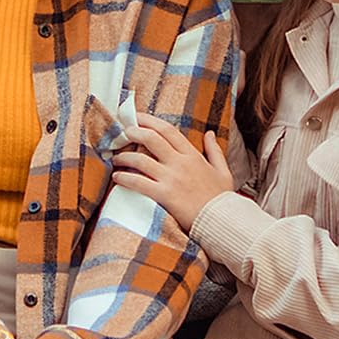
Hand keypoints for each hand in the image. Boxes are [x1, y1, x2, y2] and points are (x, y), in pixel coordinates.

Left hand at [112, 114, 233, 229]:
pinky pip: (139, 183)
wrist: (222, 221)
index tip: (137, 117)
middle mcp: (180, 163)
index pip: (168, 130)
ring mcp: (171, 178)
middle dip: (134, 131)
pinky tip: (117, 177)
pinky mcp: (164, 195)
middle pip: (151, 139)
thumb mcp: (223, 171)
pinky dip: (125, 178)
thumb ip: (215, 150)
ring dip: (124, 157)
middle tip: (122, 131)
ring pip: (141, 160)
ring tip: (116, 158)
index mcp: (193, 155)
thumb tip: (210, 134)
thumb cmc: (221, 199)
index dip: (150, 121)